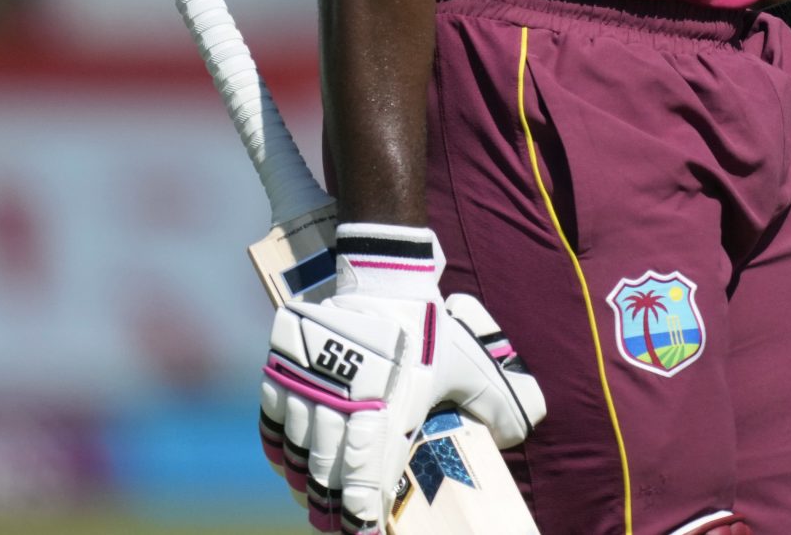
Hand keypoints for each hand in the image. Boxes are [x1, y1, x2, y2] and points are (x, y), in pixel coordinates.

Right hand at [259, 227, 543, 531]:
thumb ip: (494, 403)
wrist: (385, 279)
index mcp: (387, 408)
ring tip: (314, 502)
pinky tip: (290, 465)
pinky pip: (272, 424)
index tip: (366, 530)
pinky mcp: (283, 371)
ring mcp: (308, 387)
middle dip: (331, 508)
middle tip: (335, 526)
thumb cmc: (428, 330)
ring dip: (305, 483)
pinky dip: (279, 449)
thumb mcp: (468, 364)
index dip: (364, 512)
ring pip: (298, 453)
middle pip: (328, 473)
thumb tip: (518, 436)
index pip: (368, 478)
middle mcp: (343, 404)